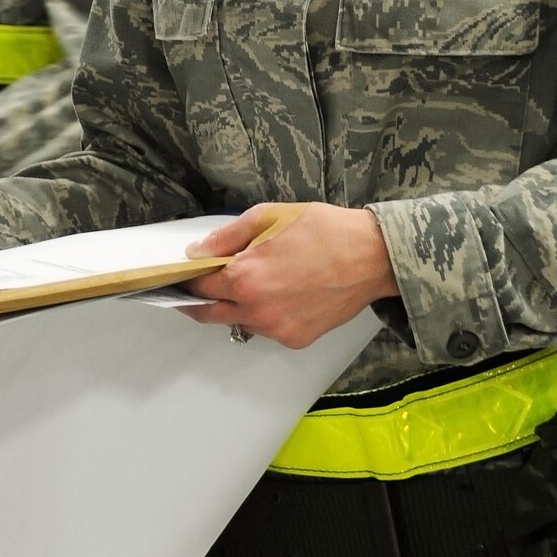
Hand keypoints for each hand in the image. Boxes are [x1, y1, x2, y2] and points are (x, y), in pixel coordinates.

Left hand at [183, 201, 398, 348]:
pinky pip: (268, 329)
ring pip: (240, 321)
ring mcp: (277, 329)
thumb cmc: (325, 230)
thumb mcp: (269, 217)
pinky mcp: (296, 339)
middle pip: (209, 313)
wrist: (373, 256)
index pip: (198, 286)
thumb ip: (227, 237)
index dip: (188, 278)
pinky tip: (284, 294)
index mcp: (246, 278)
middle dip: (198, 301)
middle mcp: (257, 310)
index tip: (182, 275)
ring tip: (258, 283)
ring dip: (238, 306)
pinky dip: (266, 314)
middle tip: (196, 289)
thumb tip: (196, 252)